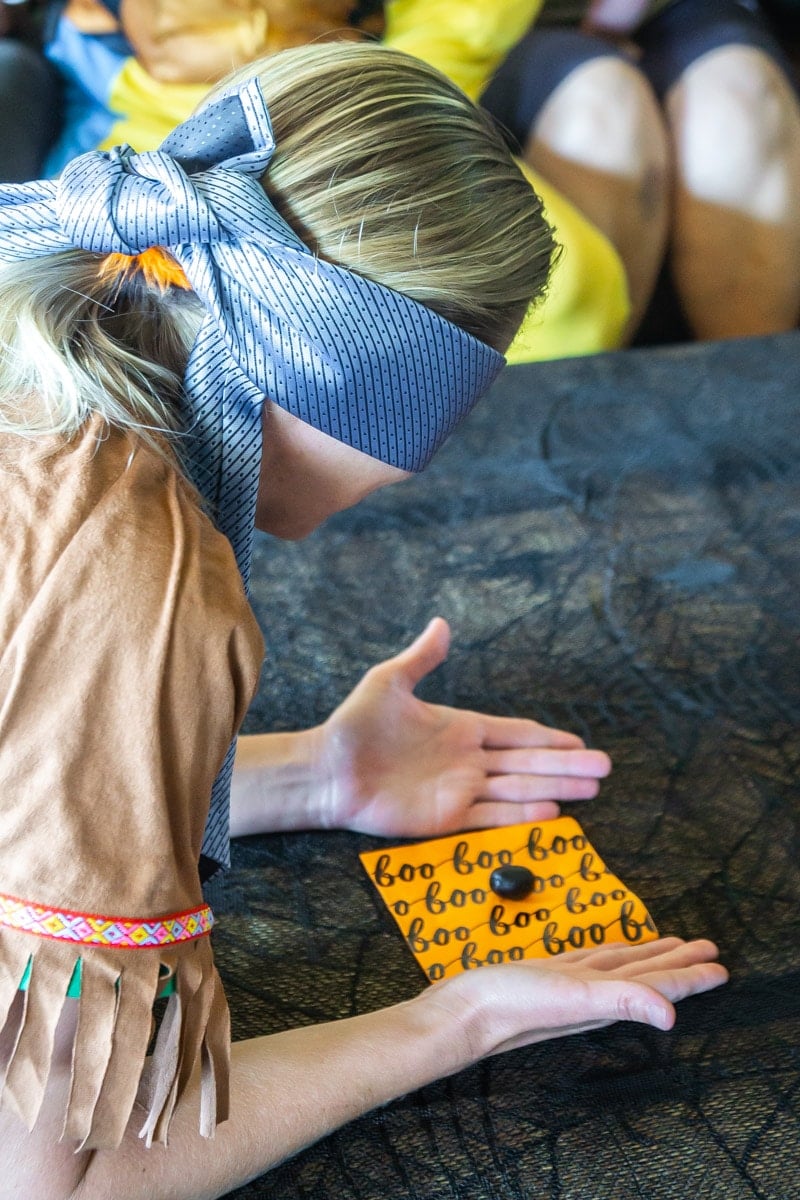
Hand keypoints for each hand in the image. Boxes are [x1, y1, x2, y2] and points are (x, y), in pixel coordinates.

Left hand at [316, 618, 610, 836]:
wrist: (328, 770)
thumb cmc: (356, 724)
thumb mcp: (389, 682)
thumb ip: (421, 658)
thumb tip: (442, 623)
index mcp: (459, 728)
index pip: (514, 733)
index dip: (546, 738)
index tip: (578, 740)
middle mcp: (467, 761)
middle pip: (526, 763)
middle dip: (565, 765)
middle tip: (604, 768)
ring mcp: (460, 791)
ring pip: (518, 790)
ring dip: (554, 789)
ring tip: (591, 789)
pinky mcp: (446, 818)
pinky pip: (491, 818)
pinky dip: (521, 816)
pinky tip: (551, 812)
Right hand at [423, 937, 727, 1062]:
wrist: (462, 1012)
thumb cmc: (512, 1005)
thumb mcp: (571, 997)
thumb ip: (621, 1000)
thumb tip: (671, 1016)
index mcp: (605, 1000)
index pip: (660, 987)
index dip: (691, 976)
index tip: (719, 966)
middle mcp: (593, 995)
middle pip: (647, 975)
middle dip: (678, 963)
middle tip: (707, 949)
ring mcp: (570, 985)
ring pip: (620, 967)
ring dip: (648, 956)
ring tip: (671, 945)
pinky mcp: (546, 976)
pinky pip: (589, 960)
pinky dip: (607, 953)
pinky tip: (610, 950)